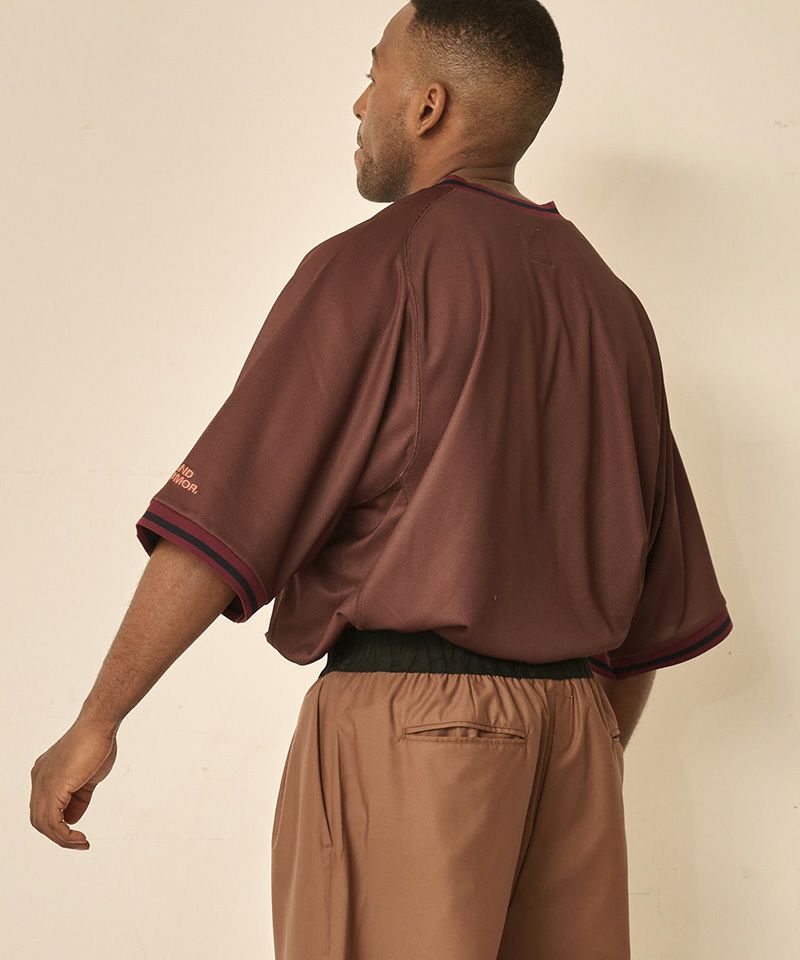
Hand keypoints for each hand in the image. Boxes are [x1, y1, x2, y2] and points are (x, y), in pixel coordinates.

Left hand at [29, 717, 117, 848]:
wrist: (99, 726)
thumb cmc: (97, 744)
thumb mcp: (87, 777)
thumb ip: (79, 798)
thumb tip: (72, 820)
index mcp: (44, 774)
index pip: (44, 807)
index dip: (59, 823)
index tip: (78, 832)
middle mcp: (38, 779)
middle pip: (39, 819)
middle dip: (58, 835)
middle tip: (79, 842)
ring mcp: (42, 783)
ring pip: (43, 824)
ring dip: (62, 839)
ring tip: (81, 843)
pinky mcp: (52, 788)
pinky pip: (52, 822)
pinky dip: (64, 835)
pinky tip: (79, 838)